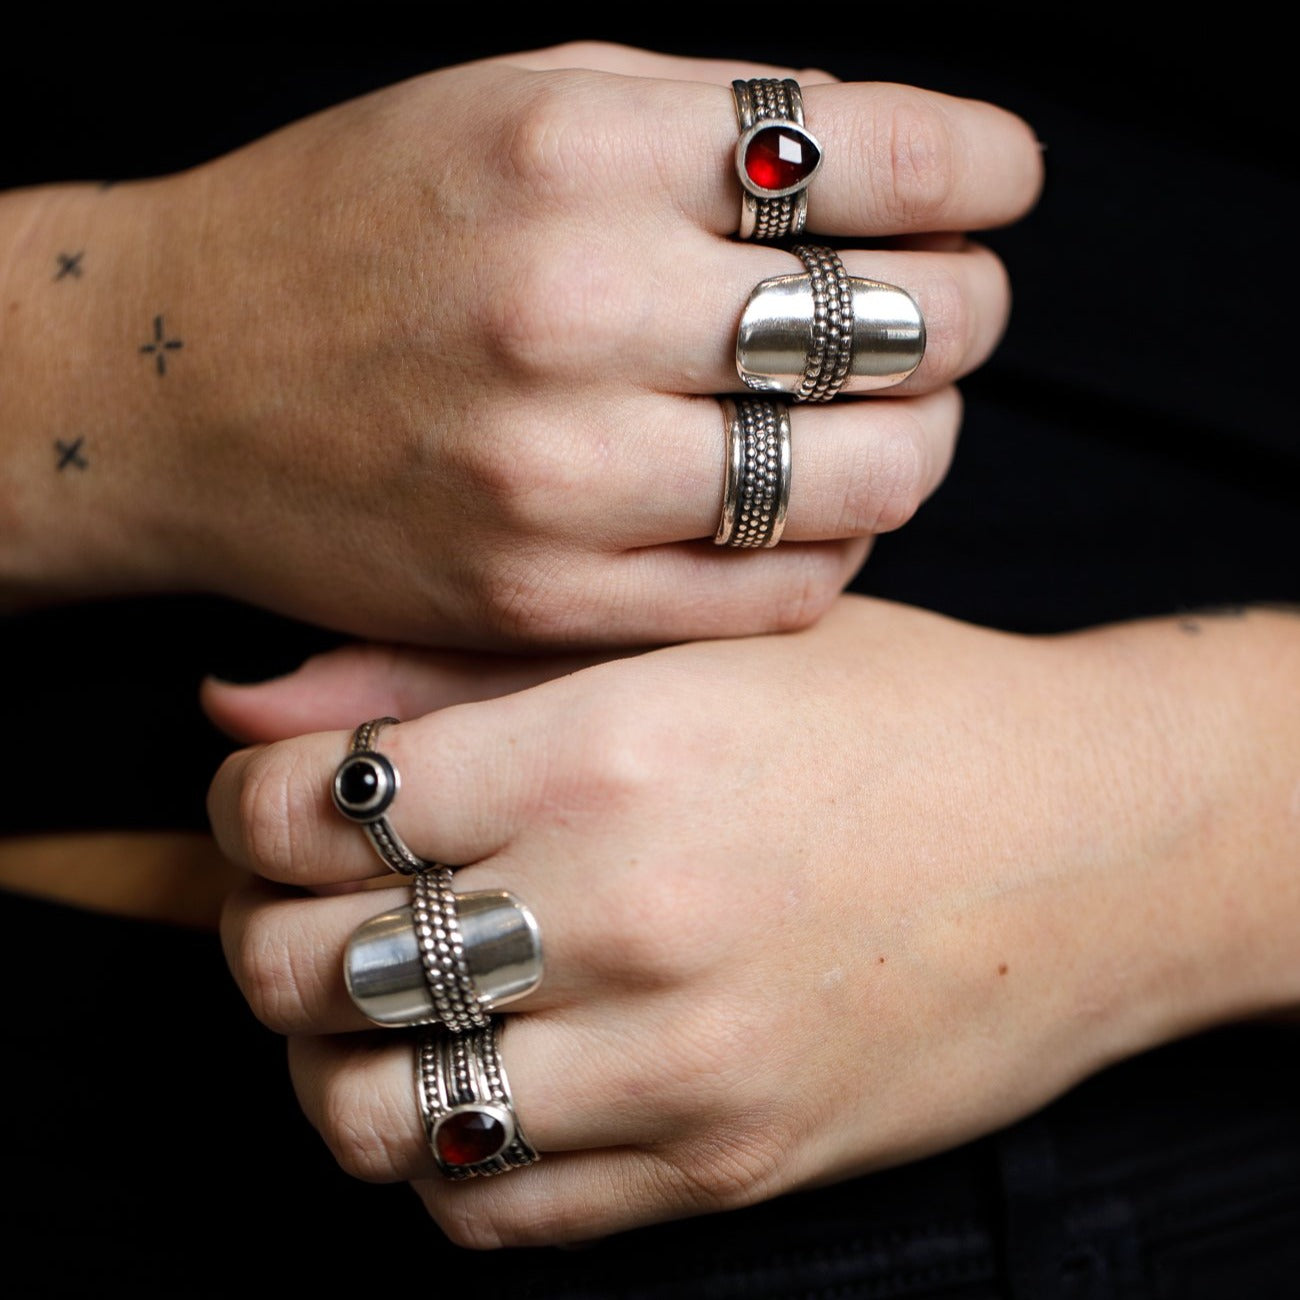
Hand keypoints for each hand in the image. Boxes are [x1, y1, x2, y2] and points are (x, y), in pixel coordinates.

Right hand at [3, 45, 1040, 643]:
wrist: (182, 389)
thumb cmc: (356, 231)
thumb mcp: (515, 104)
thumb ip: (705, 127)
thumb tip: (898, 172)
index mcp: (577, 147)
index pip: (879, 159)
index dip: (984, 174)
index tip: (1002, 187)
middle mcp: (576, 309)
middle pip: (898, 327)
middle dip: (963, 313)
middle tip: (945, 311)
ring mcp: (564, 474)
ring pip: (866, 478)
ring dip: (918, 440)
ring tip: (885, 415)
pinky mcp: (549, 599)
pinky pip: (781, 592)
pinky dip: (834, 545)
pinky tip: (808, 503)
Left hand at [206, 599, 1299, 1245]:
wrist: (1087, 842)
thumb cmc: (889, 716)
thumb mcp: (691, 644)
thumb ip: (454, 670)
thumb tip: (241, 705)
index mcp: (614, 748)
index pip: (315, 804)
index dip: (251, 802)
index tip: (275, 799)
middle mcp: (633, 912)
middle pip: (307, 966)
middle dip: (262, 926)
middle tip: (308, 895)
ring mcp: (677, 1062)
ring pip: (369, 1112)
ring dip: (331, 1054)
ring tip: (381, 992)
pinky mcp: (721, 1164)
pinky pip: (487, 1205)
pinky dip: (440, 1145)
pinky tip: (484, 1068)